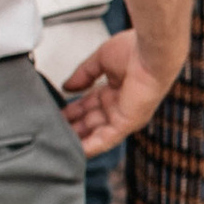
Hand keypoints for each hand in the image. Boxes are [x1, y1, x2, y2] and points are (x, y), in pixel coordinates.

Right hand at [61, 30, 176, 151]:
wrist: (150, 53)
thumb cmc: (135, 50)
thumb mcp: (101, 61)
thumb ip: (84, 75)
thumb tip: (67, 86)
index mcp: (116, 89)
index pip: (89, 104)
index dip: (72, 110)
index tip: (55, 114)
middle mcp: (120, 104)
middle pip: (91, 121)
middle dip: (72, 126)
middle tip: (52, 131)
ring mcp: (124, 115)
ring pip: (96, 133)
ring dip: (78, 139)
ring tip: (58, 145)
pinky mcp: (127, 123)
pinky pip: (106, 139)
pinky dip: (91, 146)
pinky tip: (76, 153)